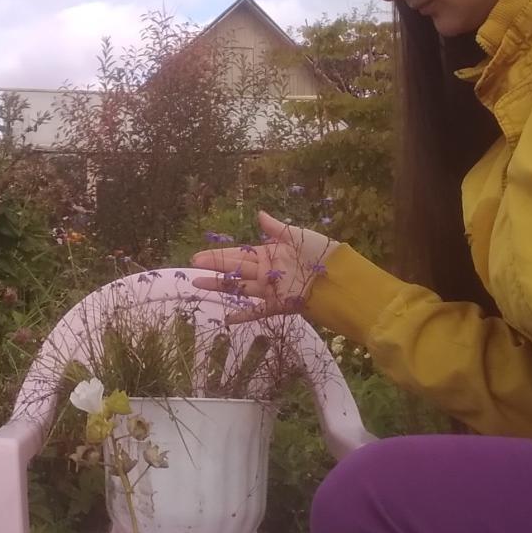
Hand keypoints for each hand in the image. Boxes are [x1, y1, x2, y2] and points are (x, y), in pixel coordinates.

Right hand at [189, 210, 338, 323]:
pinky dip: (243, 315)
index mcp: (269, 253)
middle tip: (192, 266)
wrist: (340, 277)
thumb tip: (258, 214)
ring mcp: (271, 289)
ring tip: (198, 285)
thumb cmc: (320, 253)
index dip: (219, 254)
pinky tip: (227, 318)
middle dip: (213, 267)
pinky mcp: (278, 305)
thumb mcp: (298, 236)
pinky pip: (258, 311)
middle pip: (234, 269)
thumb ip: (276, 228)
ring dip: (220, 286)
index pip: (238, 253)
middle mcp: (266, 271)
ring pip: (239, 287)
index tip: (199, 255)